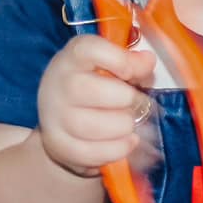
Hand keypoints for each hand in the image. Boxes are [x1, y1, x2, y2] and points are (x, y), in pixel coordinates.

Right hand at [35, 34, 158, 178]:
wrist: (61, 119)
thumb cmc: (95, 87)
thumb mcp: (112, 67)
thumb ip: (133, 62)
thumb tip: (147, 62)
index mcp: (72, 57)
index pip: (90, 50)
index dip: (120, 60)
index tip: (133, 73)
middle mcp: (58, 83)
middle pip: (98, 91)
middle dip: (128, 100)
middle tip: (136, 104)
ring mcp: (55, 116)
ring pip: (100, 126)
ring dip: (125, 127)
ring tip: (130, 124)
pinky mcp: (58, 145)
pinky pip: (96, 152)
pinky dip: (119, 149)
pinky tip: (126, 142)